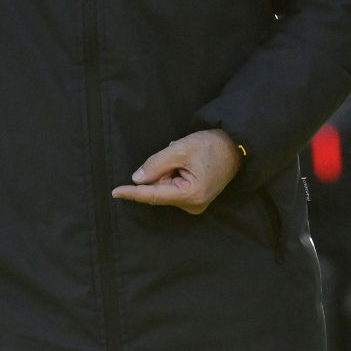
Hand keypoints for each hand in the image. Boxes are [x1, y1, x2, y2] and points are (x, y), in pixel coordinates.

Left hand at [111, 129, 241, 214]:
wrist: (235, 147)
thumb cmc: (210, 146)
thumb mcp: (180, 150)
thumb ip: (156, 164)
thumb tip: (137, 179)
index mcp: (190, 195)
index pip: (154, 195)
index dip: (133, 193)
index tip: (115, 192)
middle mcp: (192, 205)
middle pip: (160, 189)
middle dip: (160, 171)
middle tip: (175, 153)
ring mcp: (195, 204)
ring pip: (166, 187)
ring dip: (168, 170)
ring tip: (184, 157)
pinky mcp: (196, 199)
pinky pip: (174, 187)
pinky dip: (174, 173)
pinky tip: (185, 163)